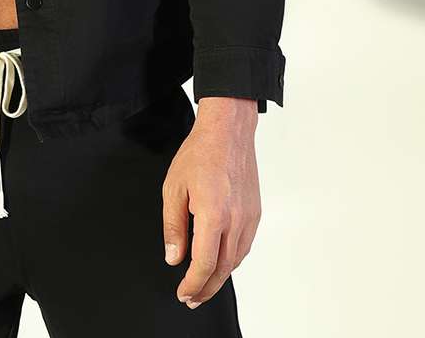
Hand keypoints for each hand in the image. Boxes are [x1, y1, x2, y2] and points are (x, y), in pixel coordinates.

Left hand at [161, 96, 260, 308]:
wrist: (228, 131)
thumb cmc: (199, 153)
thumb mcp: (174, 188)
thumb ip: (173, 226)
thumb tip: (174, 258)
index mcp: (213, 215)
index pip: (204, 264)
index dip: (192, 284)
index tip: (183, 292)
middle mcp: (236, 221)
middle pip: (223, 269)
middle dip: (207, 288)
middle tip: (192, 298)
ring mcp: (249, 217)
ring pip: (236, 260)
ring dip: (220, 277)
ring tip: (204, 284)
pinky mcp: (255, 212)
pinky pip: (244, 245)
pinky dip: (232, 259)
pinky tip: (220, 260)